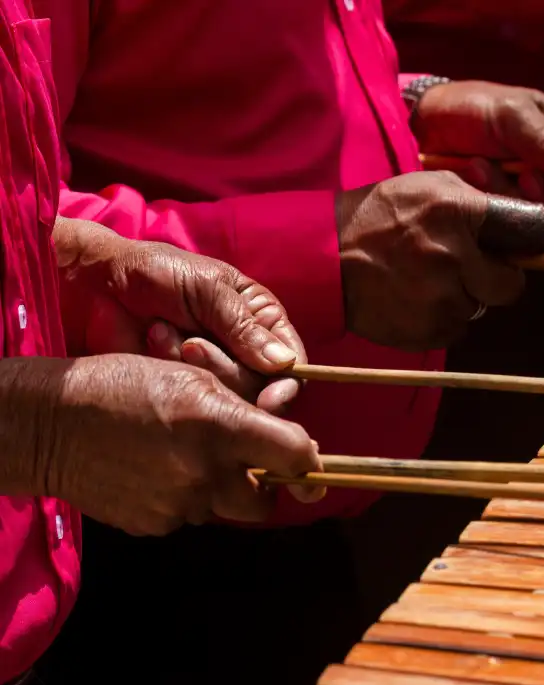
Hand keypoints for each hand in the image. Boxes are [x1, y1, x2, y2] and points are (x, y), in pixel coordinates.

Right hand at [18, 354, 322, 535]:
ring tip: (184, 458)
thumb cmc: (121, 384)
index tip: (309, 463)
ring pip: (223, 510)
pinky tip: (156, 471)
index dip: (308, 461)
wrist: (48, 424)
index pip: (295, 456)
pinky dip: (184, 499)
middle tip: (245, 465)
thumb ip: (246, 409)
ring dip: (219, 490)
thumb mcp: (192, 377)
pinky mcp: (154, 524)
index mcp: (219, 426)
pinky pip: (188, 517)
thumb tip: (292, 442)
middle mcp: (204, 473)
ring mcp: (178, 505)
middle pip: (264, 503)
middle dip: (263, 487)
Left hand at [53, 217, 307, 414]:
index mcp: (261, 320)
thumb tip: (286, 364)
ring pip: (226, 396)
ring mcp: (211, 370)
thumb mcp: (207, 288)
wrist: (97, 280)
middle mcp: (244, 350)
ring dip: (192, 365)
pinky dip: (169, 371)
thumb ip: (245, 327)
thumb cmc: (157, 272)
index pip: (292, 363)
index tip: (269, 399)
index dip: (286, 385)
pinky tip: (151, 344)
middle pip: (260, 388)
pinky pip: (191, 397)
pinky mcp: (182, 385)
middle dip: (222, 367)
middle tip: (190, 344)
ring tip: (161, 333)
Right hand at [336, 171, 543, 350]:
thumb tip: (529, 227)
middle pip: (511, 281)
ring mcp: (442, 295)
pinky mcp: (430, 328)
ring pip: (482, 305)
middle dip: (495, 276)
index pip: (526, 225)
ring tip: (423, 276)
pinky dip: (442, 315)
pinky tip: (413, 296)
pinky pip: (458, 327)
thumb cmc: (379, 215)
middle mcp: (454, 253)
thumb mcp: (429, 188)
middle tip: (460, 262)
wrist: (320, 257)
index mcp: (458, 210)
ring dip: (465, 295)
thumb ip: (479, 205)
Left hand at [414, 81, 543, 223]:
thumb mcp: (510, 113)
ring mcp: (538, 193)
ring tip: (484, 169)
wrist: (425, 128)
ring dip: (517, 197)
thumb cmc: (472, 108)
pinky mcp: (515, 213)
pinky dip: (499, 207)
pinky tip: (477, 181)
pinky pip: (520, 226)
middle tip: (525, 179)